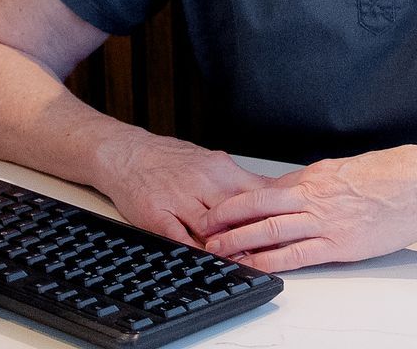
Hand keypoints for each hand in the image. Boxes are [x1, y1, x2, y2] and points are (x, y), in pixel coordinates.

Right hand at [96, 132, 273, 245]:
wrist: (127, 153)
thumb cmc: (169, 158)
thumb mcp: (208, 161)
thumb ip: (236, 182)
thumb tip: (270, 195)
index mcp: (219, 168)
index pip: (256, 193)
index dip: (273, 214)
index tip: (290, 228)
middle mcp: (202, 182)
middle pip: (238, 213)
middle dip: (256, 235)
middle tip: (274, 254)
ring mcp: (179, 199)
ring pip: (211, 228)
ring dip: (230, 248)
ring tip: (246, 263)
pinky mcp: (157, 214)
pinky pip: (179, 238)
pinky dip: (196, 252)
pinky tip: (208, 262)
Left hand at [192, 145, 416, 271]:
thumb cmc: (394, 173)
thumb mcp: (350, 167)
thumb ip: (322, 179)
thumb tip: (301, 186)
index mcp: (317, 175)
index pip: (267, 188)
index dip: (239, 199)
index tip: (219, 207)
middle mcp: (315, 196)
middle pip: (259, 206)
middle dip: (227, 218)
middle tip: (204, 228)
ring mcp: (326, 221)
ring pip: (271, 230)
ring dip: (240, 241)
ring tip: (218, 249)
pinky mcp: (339, 244)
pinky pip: (298, 254)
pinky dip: (272, 260)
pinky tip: (254, 265)